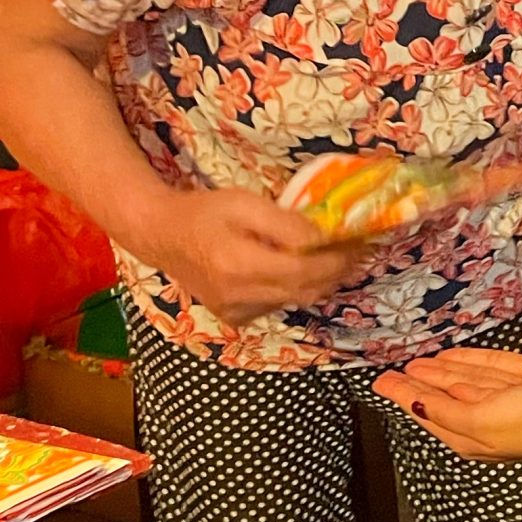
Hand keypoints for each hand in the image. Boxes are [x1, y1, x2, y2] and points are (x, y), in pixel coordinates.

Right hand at [151, 189, 370, 325]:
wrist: (162, 236)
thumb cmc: (203, 212)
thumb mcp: (244, 203)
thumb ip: (284, 224)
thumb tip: (323, 238)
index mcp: (240, 265)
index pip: (305, 271)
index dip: (337, 260)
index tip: (359, 243)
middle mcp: (240, 296)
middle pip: (307, 291)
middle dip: (338, 271)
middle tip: (358, 250)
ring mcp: (237, 311)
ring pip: (296, 300)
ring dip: (321, 280)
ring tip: (336, 256)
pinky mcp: (236, 317)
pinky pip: (279, 304)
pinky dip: (295, 288)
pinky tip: (296, 268)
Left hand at [380, 362, 521, 521]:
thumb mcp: (478, 421)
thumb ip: (443, 412)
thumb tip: (412, 405)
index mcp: (466, 434)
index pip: (425, 410)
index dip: (403, 395)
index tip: (381, 382)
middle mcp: (481, 423)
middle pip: (440, 399)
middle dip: (416, 386)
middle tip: (392, 372)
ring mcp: (502, 408)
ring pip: (461, 387)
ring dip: (438, 376)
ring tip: (418, 363)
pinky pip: (485, 379)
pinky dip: (466, 371)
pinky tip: (461, 365)